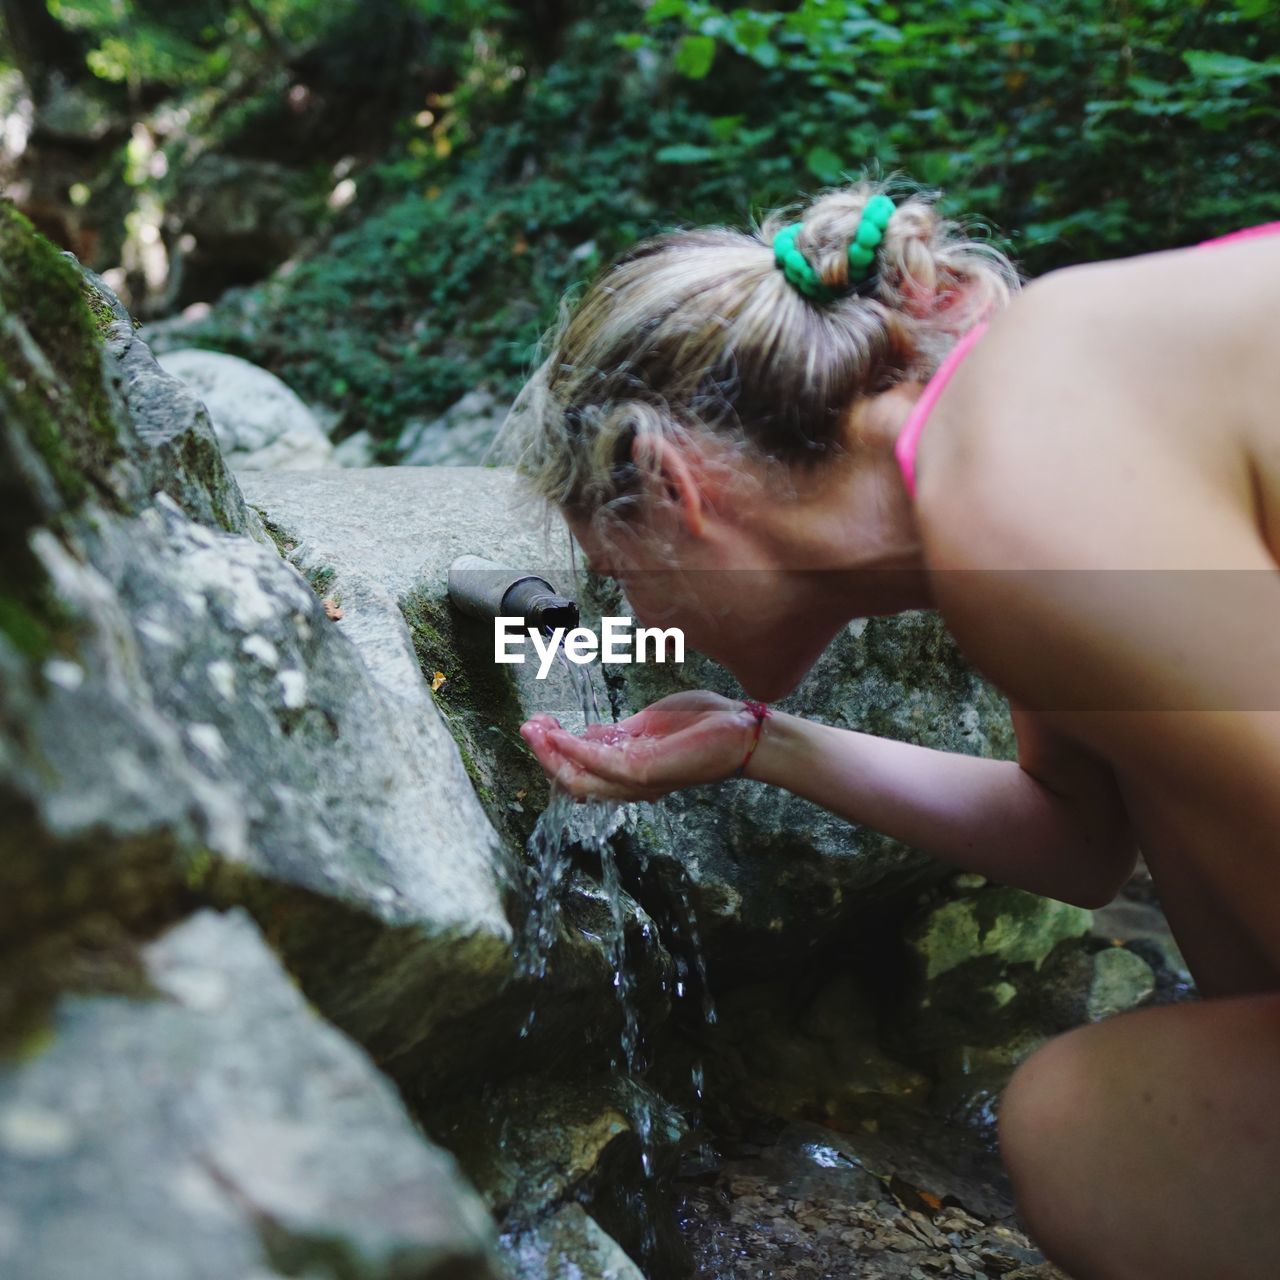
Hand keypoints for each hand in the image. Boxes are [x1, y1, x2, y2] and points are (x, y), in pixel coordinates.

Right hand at [519, 690, 764, 800]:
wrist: (742, 732)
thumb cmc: (703, 726)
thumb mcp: (649, 727)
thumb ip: (618, 734)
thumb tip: (589, 733)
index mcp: (628, 770)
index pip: (580, 771)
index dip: (553, 751)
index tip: (538, 725)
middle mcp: (628, 783)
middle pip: (572, 781)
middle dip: (544, 755)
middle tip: (527, 727)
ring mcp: (635, 781)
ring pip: (578, 780)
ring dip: (551, 753)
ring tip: (534, 729)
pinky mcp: (644, 771)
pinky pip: (599, 764)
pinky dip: (574, 749)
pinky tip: (558, 732)